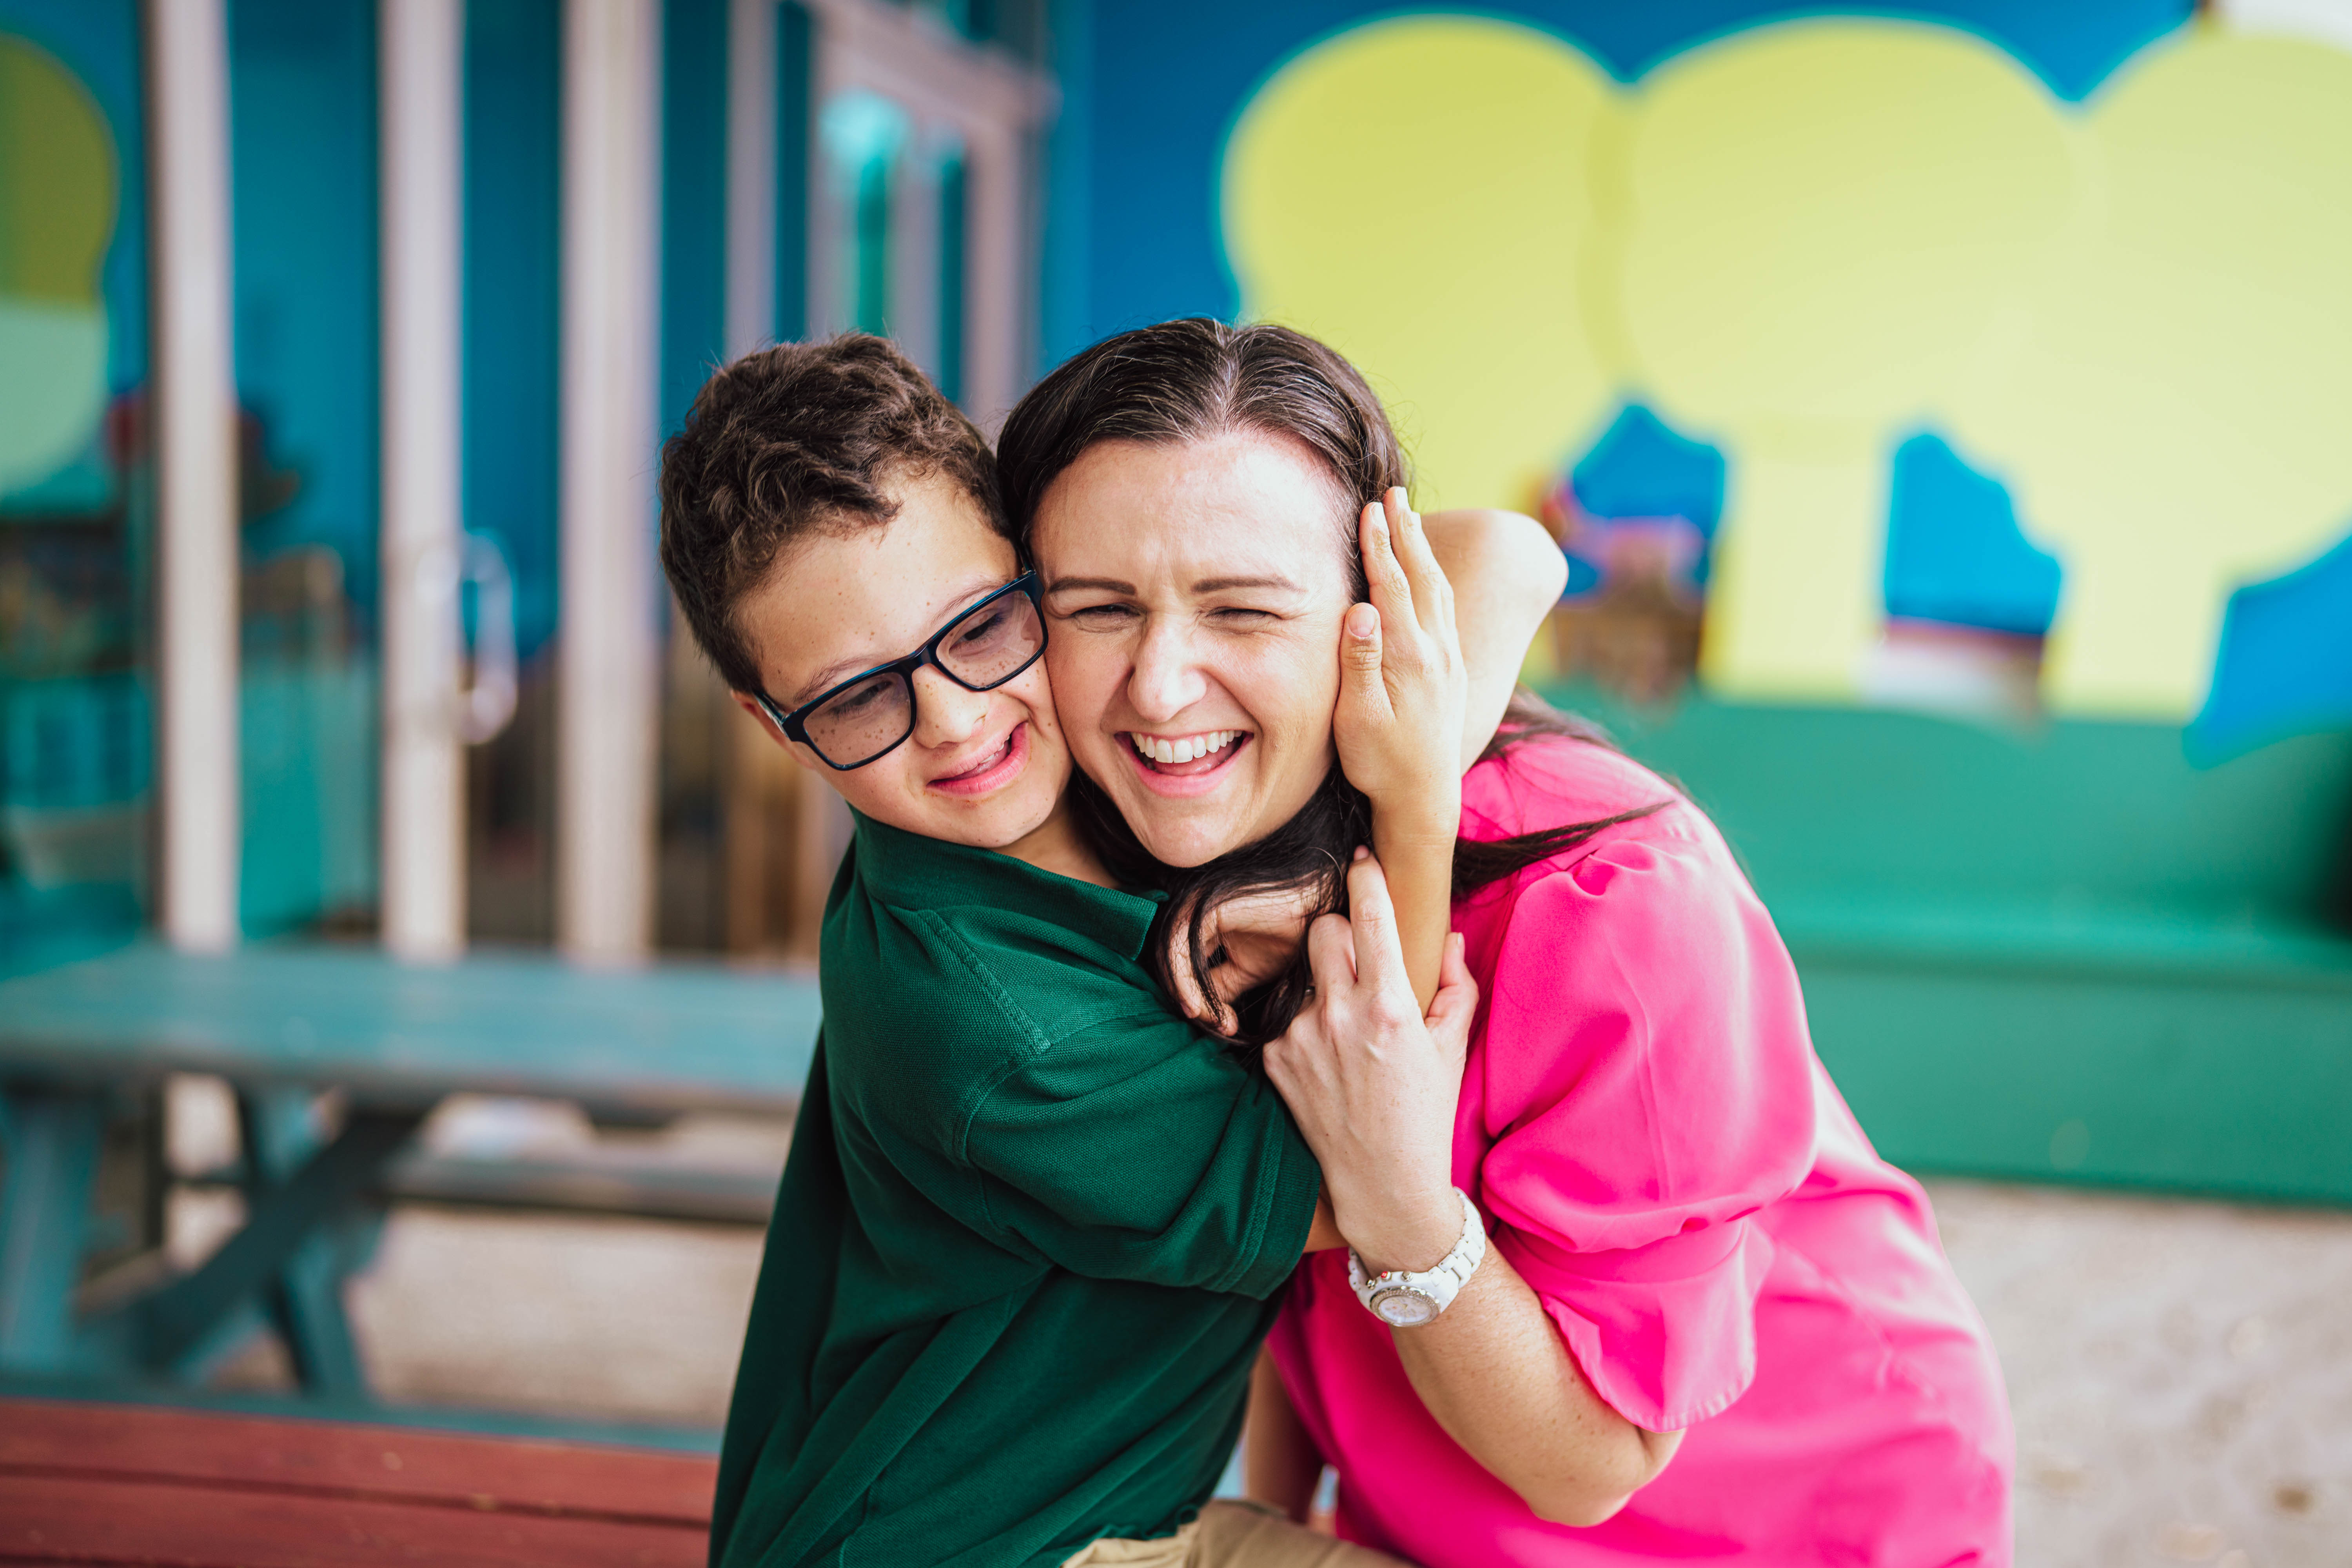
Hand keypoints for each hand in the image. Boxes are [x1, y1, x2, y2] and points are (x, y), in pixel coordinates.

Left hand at [1165, 882, 1319, 1036]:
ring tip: (1215, 1020)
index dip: (1195, 1001)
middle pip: (1171, 965)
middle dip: (1191, 1002)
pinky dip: (1184, 982)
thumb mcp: (1250, 971)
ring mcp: (1198, 907)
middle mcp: (1195, 913)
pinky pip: (1177, 948)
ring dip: (1188, 996)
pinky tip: (1201, 1006)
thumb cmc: (1293, 935)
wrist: (1323, 913)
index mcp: (1205, 927)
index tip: (1224, 1027)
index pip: (1181, 969)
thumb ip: (1220, 989)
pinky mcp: (1205, 907)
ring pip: (1170, 959)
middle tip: (1219, 1027)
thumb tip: (1202, 1016)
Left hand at [1262, 851, 1477, 1276]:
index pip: (1370, 915)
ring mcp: (1300, 1038)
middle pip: (1322, 929)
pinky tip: (1328, 1060)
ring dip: (1324, 986)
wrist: (1383, 1185)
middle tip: (1358, 960)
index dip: (1367, 879)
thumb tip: (1448, 939)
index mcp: (1387, 1005)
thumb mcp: (1452, 1047)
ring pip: (1303, 974)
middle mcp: (1338, 1015)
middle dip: (1340, 933)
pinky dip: (1306, 1028)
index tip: (1364, 861)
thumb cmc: (1425, 1114)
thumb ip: (1456, 985)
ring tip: (1347, 1029)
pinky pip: (1286, 1018)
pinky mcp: (1274, 1060)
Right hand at [1333, 488, 1468, 830]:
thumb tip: (1361, 611)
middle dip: (1405, 531)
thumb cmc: (1380, 762)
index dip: (1379, 545)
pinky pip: (1445, 609)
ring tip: (1410, 517)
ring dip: (1423, 549)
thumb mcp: (1358, 719)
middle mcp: (1435, 651)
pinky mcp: (1453, 670)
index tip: (1370, 508)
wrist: (1424, 798)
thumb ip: (1359, 663)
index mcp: (1408, 657)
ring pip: (1437, 589)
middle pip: (1421, 576)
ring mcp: (1449, 659)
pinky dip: (1433, 577)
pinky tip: (1427, 570)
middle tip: (1394, 492)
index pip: (1391, 586)